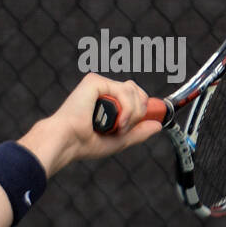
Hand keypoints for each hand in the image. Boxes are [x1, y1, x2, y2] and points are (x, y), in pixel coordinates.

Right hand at [20, 74, 162, 174]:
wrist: (67, 142)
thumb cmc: (84, 144)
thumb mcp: (118, 141)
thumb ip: (138, 133)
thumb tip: (158, 125)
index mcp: (106, 103)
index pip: (133, 97)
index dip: (142, 108)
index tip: (143, 121)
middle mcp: (102, 91)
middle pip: (136, 90)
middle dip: (139, 111)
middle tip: (126, 127)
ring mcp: (99, 85)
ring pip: (133, 90)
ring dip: (132, 113)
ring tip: (119, 126)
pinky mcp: (95, 82)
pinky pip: (123, 90)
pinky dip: (126, 108)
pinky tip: (118, 121)